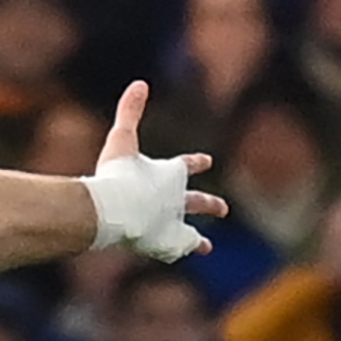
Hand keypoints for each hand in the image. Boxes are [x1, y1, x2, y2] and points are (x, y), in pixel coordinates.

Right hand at [88, 82, 225, 261]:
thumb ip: (129, 112)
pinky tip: (180, 257)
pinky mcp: (165, 245)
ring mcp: (173, 225)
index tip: (208, 161)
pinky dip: (176, 252)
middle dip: (209, 204)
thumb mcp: (121, 138)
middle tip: (224, 208)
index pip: (187, 166)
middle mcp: (177, 200)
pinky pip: (174, 251)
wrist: (116, 209)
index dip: (195, 163)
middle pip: (197, 202)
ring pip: (189, 233)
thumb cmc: (116, 174)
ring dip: (198, 239)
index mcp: (170, 174)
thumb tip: (140, 83)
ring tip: (206, 246)